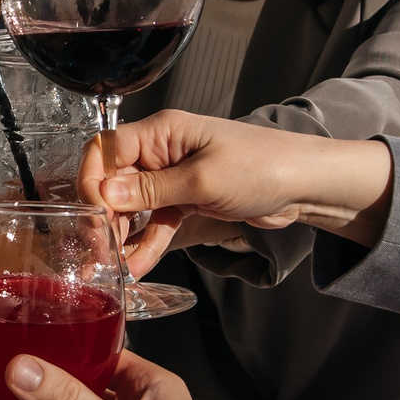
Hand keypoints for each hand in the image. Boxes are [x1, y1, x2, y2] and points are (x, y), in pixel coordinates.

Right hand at [77, 112, 394, 273]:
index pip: (106, 149)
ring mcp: (174, 176)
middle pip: (114, 181)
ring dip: (124, 237)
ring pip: (133, 206)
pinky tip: (138, 265)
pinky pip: (156, 221)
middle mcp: (162, 150)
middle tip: (99, 253)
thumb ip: (152, 189)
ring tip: (114, 268)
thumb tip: (104, 193)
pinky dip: (147, 242)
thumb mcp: (203, 180)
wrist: (306, 184)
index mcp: (162, 131)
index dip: (93, 182)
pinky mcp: (187, 199)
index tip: (93, 217)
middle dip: (104, 218)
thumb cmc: (263, 166)